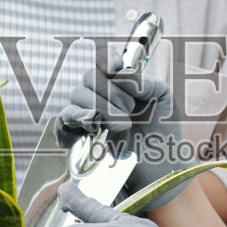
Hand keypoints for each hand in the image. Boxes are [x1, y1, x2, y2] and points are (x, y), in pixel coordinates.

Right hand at [57, 65, 185, 208]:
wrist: (160, 165)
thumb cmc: (163, 131)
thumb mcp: (163, 99)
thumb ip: (146, 82)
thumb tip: (120, 74)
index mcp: (121, 83)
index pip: (104, 62)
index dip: (107, 62)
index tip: (116, 69)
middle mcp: (102, 95)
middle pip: (89, 76)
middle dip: (110, 91)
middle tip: (130, 111)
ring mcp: (89, 115)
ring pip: (77, 96)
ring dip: (100, 108)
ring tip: (122, 126)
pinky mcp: (80, 136)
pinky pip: (62, 123)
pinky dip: (73, 122)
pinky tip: (91, 128)